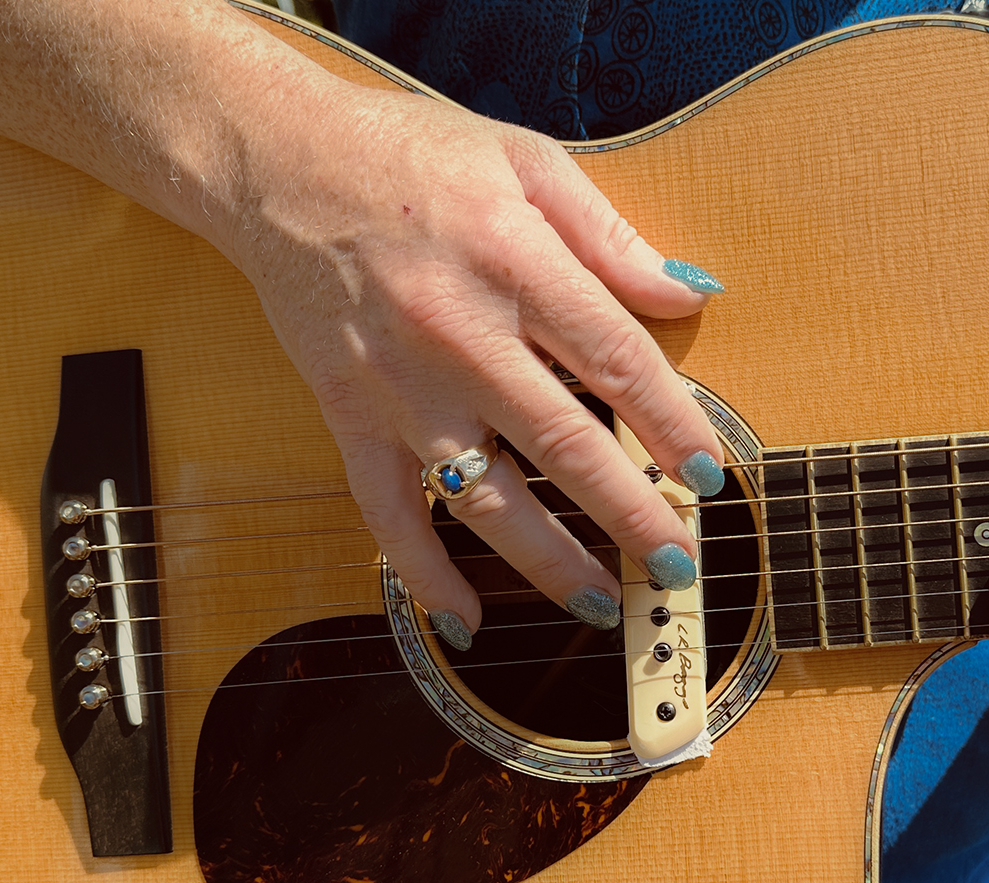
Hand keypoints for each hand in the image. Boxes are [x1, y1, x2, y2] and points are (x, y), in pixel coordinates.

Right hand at [228, 82, 728, 644]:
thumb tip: (688, 296)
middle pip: (565, 446)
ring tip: (605, 604)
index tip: (709, 475)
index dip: (671, 425)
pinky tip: (467, 620)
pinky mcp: (349, 416)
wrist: (279, 162)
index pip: (615, 360)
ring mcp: (400, 387)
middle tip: (678, 565)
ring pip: (484, 498)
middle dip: (631, 516)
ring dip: (550, 563)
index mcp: (513, 262)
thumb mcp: (526, 162)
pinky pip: (388, 513)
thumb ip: (610, 237)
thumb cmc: (411, 156)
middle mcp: (458, 335)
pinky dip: (424, 574)